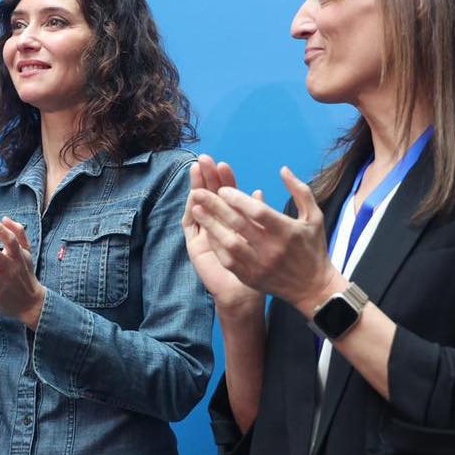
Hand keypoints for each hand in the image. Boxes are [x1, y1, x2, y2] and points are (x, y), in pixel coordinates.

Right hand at [183, 155, 263, 315]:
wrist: (245, 295)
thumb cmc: (258, 268)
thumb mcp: (263, 238)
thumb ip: (259, 215)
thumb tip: (258, 191)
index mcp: (232, 220)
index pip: (226, 194)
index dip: (225, 180)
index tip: (225, 164)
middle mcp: (215, 224)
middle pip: (209, 195)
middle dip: (208, 177)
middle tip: (205, 159)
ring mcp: (203, 234)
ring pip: (197, 206)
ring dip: (196, 188)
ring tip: (195, 171)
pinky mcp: (194, 246)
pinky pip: (190, 225)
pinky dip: (191, 210)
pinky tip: (192, 197)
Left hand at [187, 164, 341, 314]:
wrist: (313, 288)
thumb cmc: (313, 248)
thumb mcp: (314, 216)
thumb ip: (300, 191)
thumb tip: (282, 169)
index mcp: (287, 232)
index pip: (258, 212)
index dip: (238, 199)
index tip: (223, 188)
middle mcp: (272, 249)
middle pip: (238, 224)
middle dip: (215, 206)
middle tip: (198, 191)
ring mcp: (260, 265)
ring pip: (229, 243)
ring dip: (210, 225)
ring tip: (195, 209)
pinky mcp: (251, 277)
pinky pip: (228, 260)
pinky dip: (216, 244)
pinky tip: (205, 230)